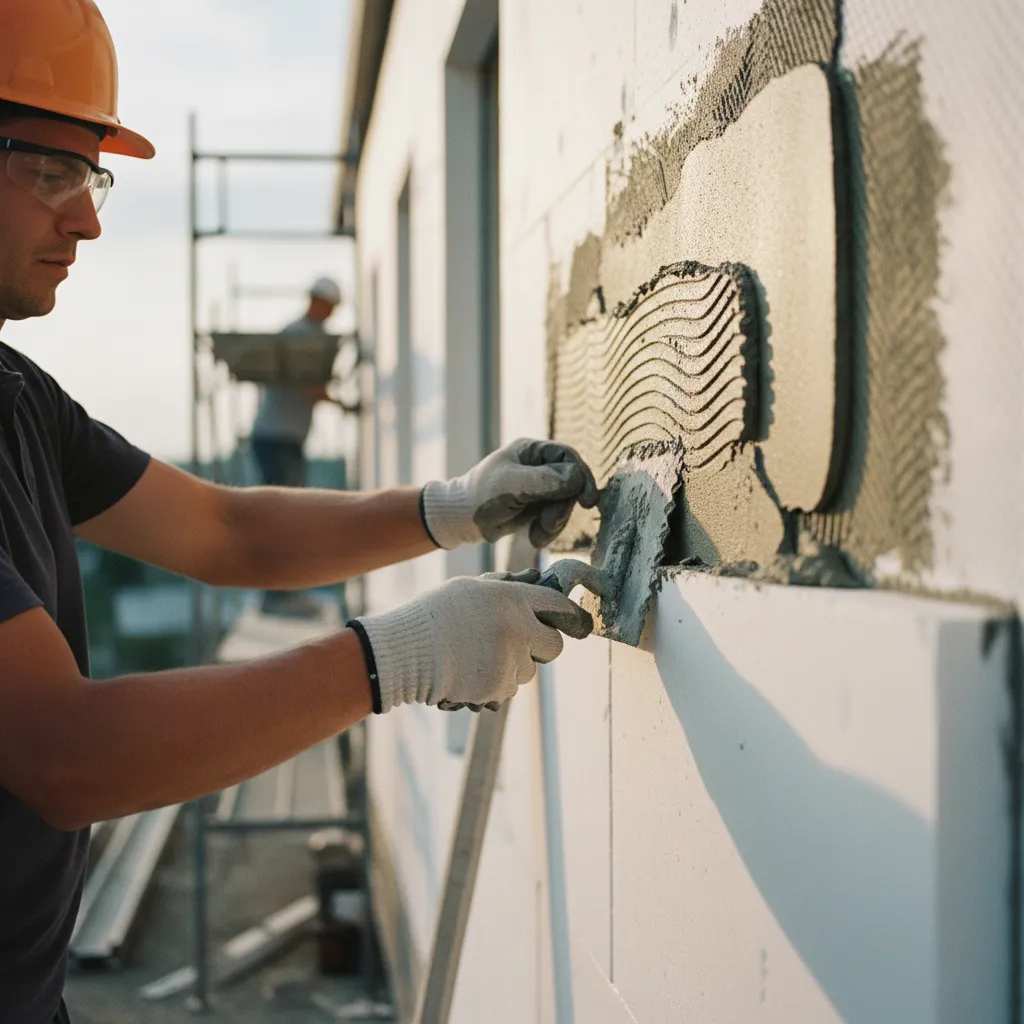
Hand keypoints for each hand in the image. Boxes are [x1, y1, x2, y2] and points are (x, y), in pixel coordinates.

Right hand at [350, 569, 593, 713]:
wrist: (405, 652)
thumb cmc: (434, 615)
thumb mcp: (469, 589)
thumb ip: (505, 586)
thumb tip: (533, 578)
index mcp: (511, 598)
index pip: (557, 605)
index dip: (570, 615)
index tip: (578, 624)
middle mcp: (518, 628)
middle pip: (554, 646)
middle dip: (541, 647)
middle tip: (519, 644)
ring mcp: (510, 661)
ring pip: (528, 671)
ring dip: (512, 667)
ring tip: (477, 657)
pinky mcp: (499, 688)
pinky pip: (508, 689)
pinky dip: (494, 685)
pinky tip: (468, 673)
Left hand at [421, 439, 598, 549]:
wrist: (461, 520)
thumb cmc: (481, 497)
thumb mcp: (511, 486)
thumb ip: (543, 480)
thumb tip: (577, 478)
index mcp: (531, 451)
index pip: (568, 458)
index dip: (582, 478)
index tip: (589, 501)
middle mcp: (538, 466)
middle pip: (570, 484)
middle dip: (563, 507)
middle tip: (549, 523)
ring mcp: (539, 488)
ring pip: (565, 504)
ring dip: (555, 522)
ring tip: (538, 535)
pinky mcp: (536, 507)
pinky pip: (555, 517)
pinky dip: (548, 530)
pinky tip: (533, 538)